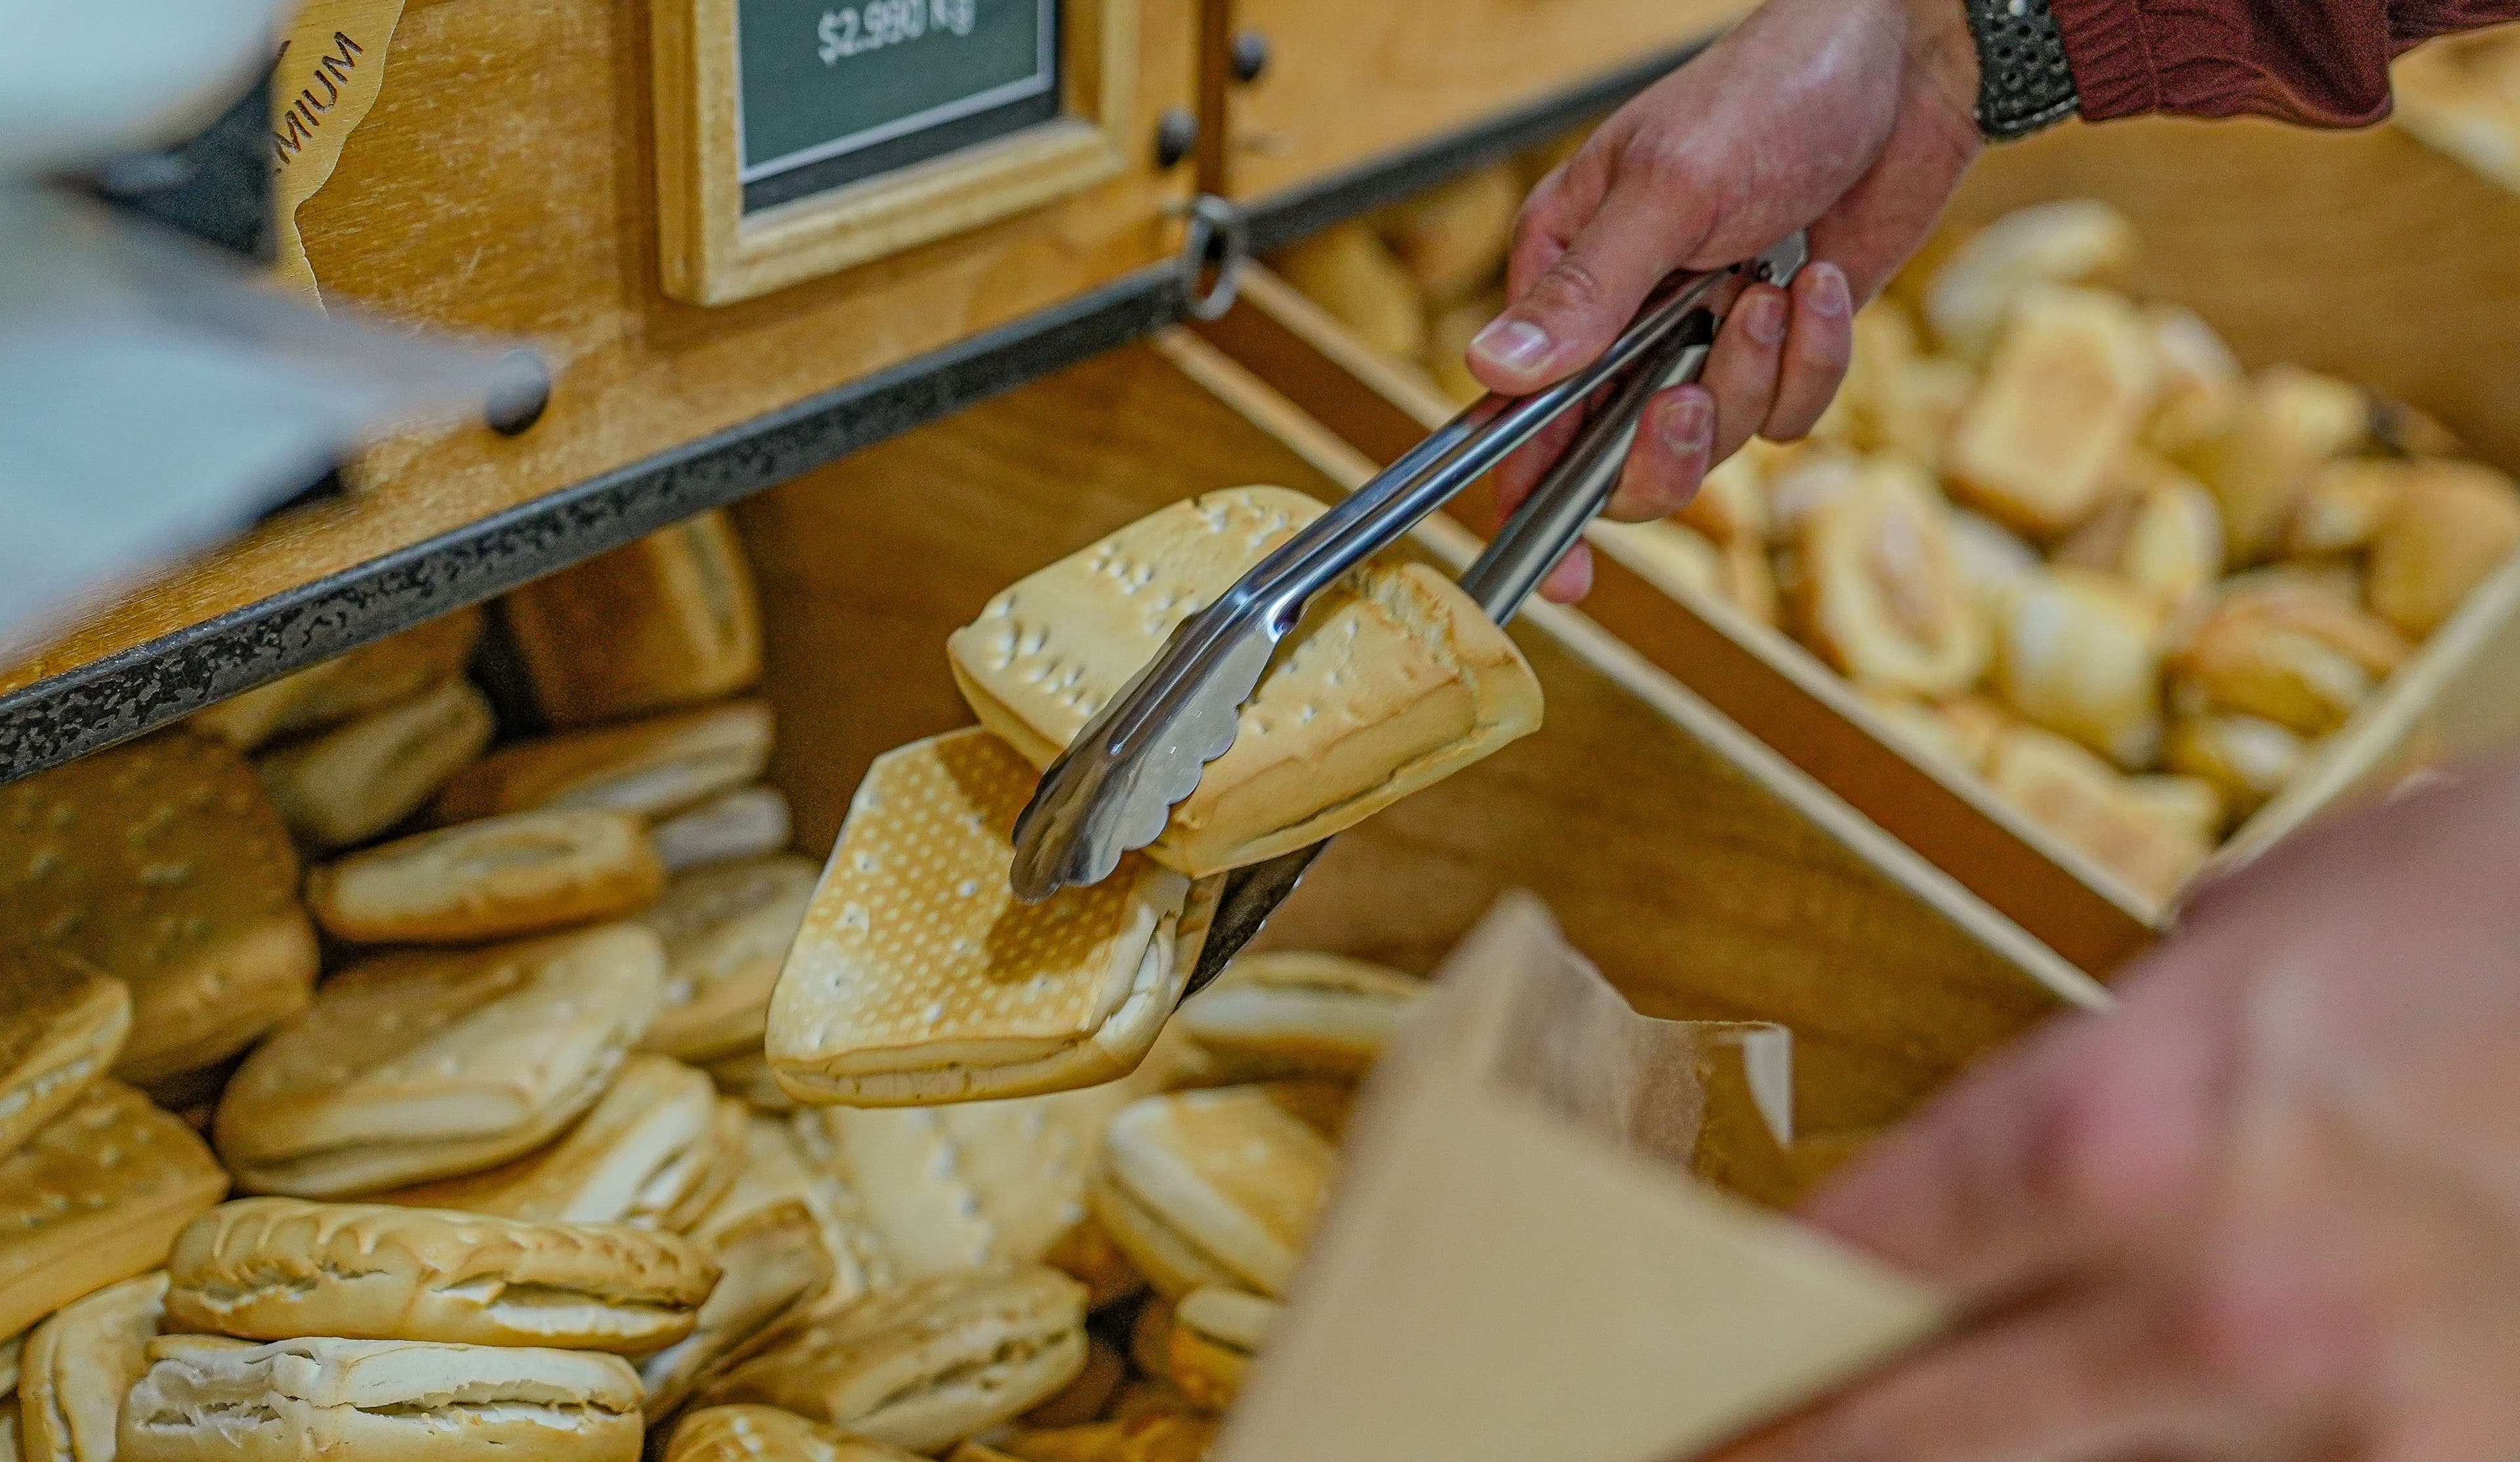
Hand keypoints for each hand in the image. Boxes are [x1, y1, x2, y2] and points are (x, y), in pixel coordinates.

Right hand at [1472, 0, 1980, 601]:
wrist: (1908, 66)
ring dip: (1753, 379)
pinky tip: (1817, 279)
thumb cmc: (1772, 92)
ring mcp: (1705, 340)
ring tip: (1772, 288)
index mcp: (1564, 276)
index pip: (1521, 418)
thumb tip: (1492, 371)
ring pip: (1713, 443)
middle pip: (1618, 459)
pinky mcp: (1781, 348)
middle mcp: (1625, 323)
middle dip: (1667, 441)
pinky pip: (1788, 412)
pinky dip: (1814, 357)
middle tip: (1689, 395)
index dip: (1530, 503)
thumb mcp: (1668, 189)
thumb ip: (1585, 295)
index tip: (1556, 577)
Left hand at [1724, 758, 2519, 1459]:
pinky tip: (2198, 1431)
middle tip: (1734, 1457)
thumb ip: (2141, 1032)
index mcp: (2119, 1129)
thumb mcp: (2280, 914)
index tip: (1714, 1349)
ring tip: (1951, 1437)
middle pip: (1920, 1433)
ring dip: (2028, 1454)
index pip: (1866, 1253)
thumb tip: (2081, 1104)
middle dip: (1816, 1454)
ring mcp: (2351, 1419)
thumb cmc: (2513, 897)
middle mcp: (2205, 1300)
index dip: (1769, 1312)